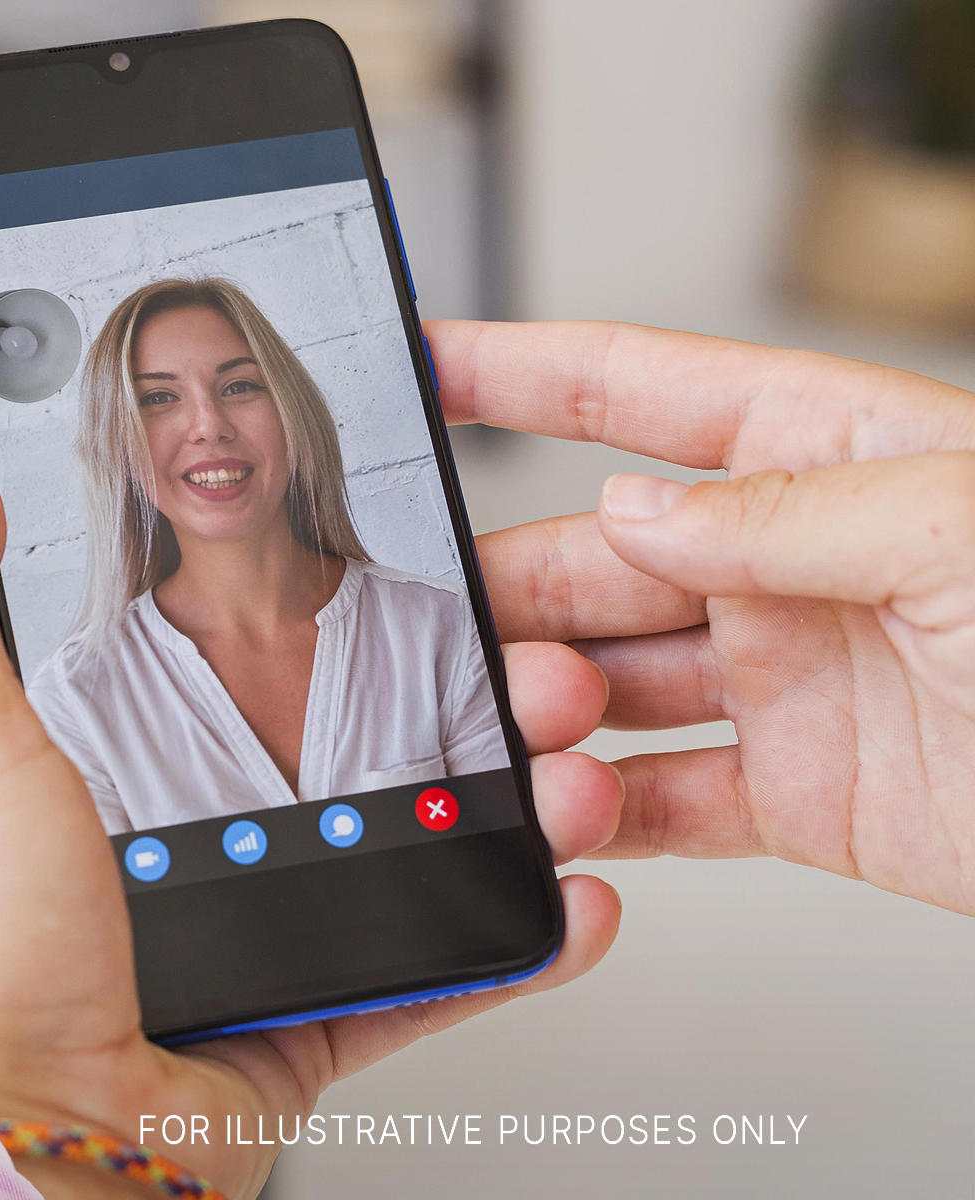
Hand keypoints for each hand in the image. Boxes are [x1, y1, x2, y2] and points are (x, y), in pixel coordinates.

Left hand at [0, 432, 622, 1198]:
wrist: (23, 1133)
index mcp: (81, 754)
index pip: (207, 641)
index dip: (301, 593)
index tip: (388, 540)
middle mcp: (166, 832)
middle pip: (336, 731)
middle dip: (451, 683)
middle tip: (524, 647)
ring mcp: (243, 923)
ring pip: (403, 836)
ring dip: (507, 795)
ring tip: (568, 756)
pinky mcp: (301, 1012)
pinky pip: (429, 968)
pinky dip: (509, 940)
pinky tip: (572, 894)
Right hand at [434, 320, 974, 912]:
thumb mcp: (962, 531)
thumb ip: (785, 511)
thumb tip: (632, 507)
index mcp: (836, 459)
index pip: (648, 394)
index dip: (526, 371)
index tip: (426, 364)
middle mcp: (796, 568)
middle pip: (596, 558)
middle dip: (514, 589)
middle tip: (453, 629)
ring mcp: (792, 683)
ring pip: (609, 684)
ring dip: (548, 711)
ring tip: (540, 736)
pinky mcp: (802, 798)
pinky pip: (665, 800)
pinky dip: (599, 817)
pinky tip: (568, 815)